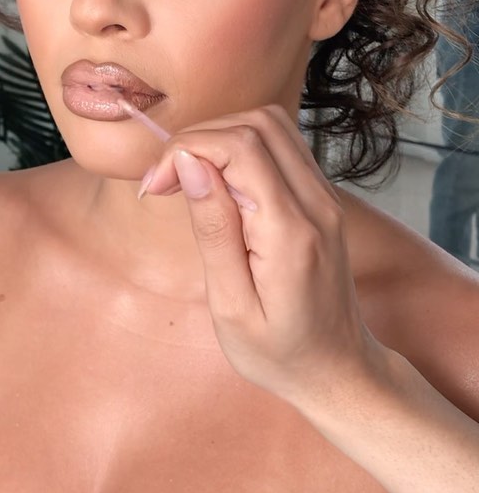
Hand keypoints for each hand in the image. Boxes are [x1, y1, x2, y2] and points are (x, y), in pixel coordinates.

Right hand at [140, 104, 377, 401]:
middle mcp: (317, 204)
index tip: (155, 186)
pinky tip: (217, 183)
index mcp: (291, 233)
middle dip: (200, 137)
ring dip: (220, 137)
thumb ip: (213, 230)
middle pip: (257, 123)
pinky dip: (241, 148)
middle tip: (166, 180)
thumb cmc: (279, 352)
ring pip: (272, 124)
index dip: (187, 149)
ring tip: (188, 177)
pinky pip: (282, 146)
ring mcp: (326, 198)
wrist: (337, 369)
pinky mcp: (322, 199)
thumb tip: (190, 165)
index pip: (240, 147)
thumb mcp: (231, 307)